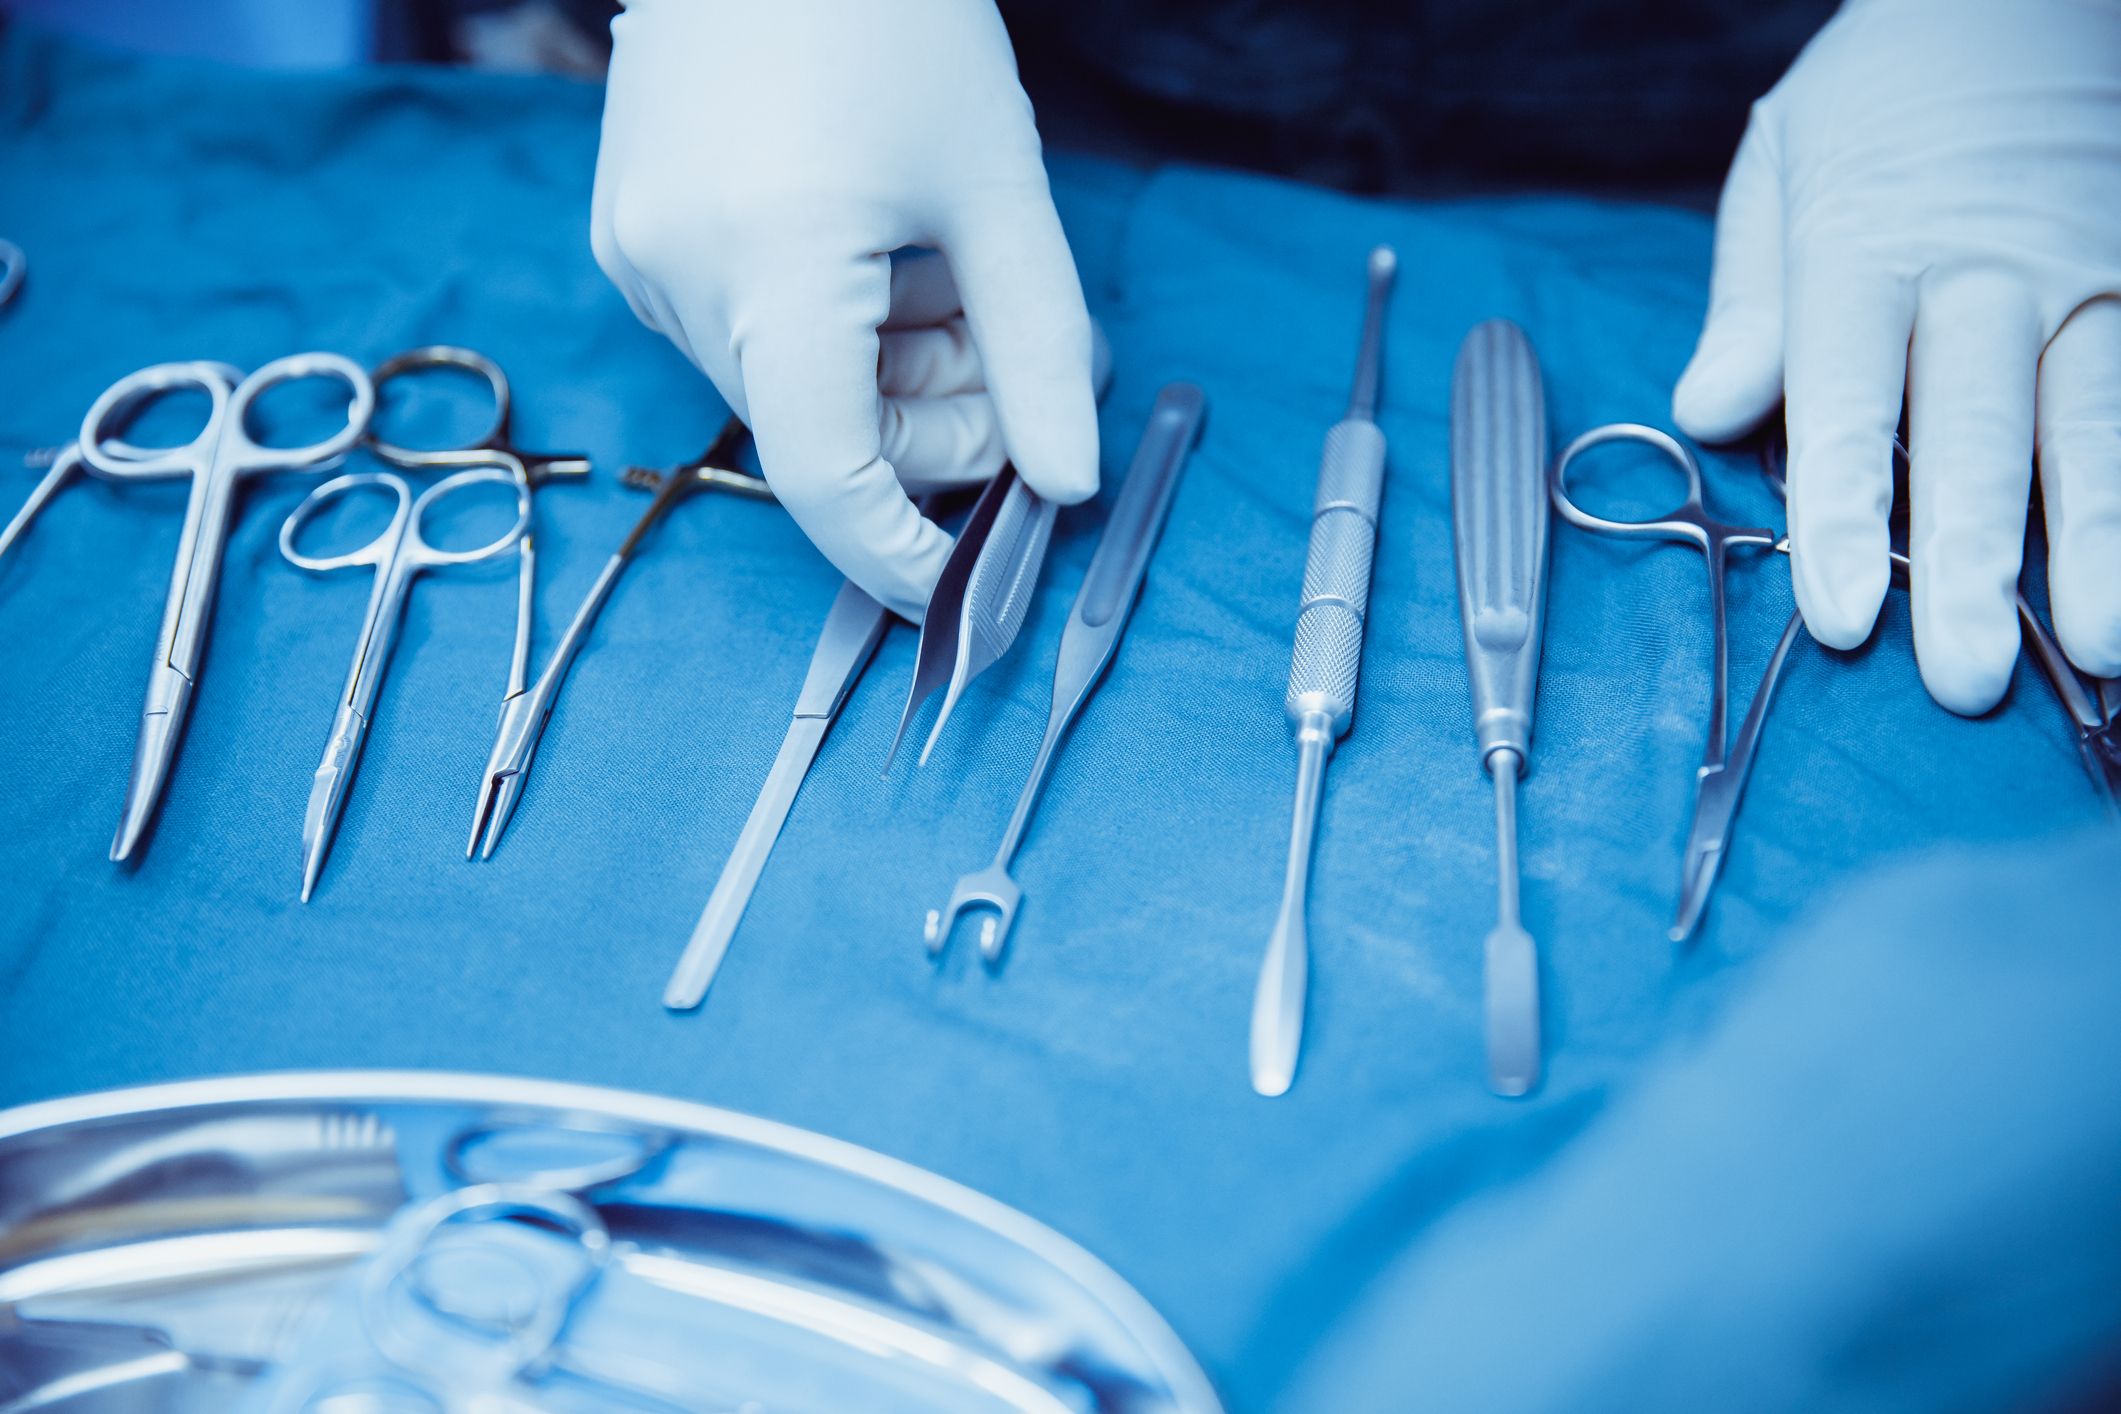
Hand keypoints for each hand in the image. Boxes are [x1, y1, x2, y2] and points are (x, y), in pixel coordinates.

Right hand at [591, 0, 1099, 621]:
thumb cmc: (895, 16)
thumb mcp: (1000, 190)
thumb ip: (1041, 351)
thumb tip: (1070, 482)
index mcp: (771, 269)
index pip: (827, 479)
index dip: (898, 553)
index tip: (961, 586)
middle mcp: (678, 276)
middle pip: (819, 431)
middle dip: (931, 423)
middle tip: (1017, 368)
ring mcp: (639, 252)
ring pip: (786, 383)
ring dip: (885, 367)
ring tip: (950, 269)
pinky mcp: (630, 229)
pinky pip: (743, 327)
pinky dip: (828, 323)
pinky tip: (875, 240)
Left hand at [1673, 0, 2120, 713]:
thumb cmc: (1889, 90)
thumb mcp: (1786, 160)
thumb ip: (1751, 295)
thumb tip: (1708, 411)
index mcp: (1868, 251)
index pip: (1845, 406)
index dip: (1840, 517)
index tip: (1841, 622)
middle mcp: (1990, 272)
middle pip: (1978, 433)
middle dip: (1970, 564)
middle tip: (1965, 681)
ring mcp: (2100, 267)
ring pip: (2101, 418)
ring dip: (2101, 540)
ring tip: (2104, 652)